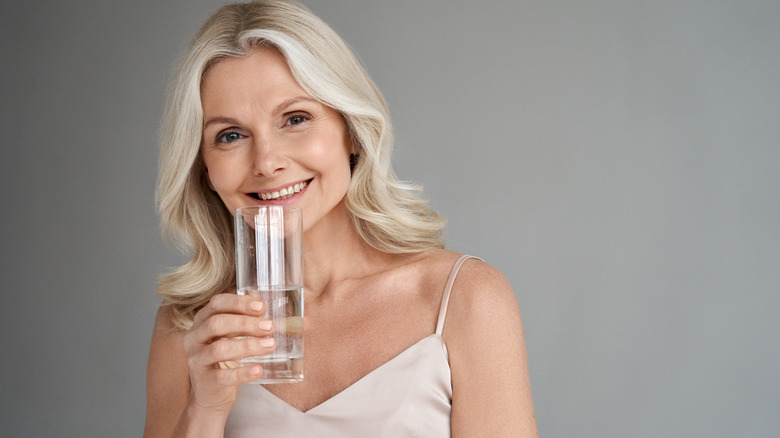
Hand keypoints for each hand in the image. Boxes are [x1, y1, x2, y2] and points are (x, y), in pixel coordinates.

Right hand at [182, 293, 275, 411]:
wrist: (212, 393)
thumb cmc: (228, 357)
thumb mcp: (240, 336)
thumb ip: (262, 324)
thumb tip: (302, 321)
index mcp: (202, 320)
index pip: (217, 303)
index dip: (239, 302)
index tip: (262, 306)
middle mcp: (195, 337)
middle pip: (216, 323)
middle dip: (245, 322)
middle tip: (270, 326)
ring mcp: (197, 360)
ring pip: (219, 349)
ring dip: (248, 345)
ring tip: (271, 345)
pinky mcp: (205, 381)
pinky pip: (223, 376)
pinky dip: (242, 373)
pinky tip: (258, 369)